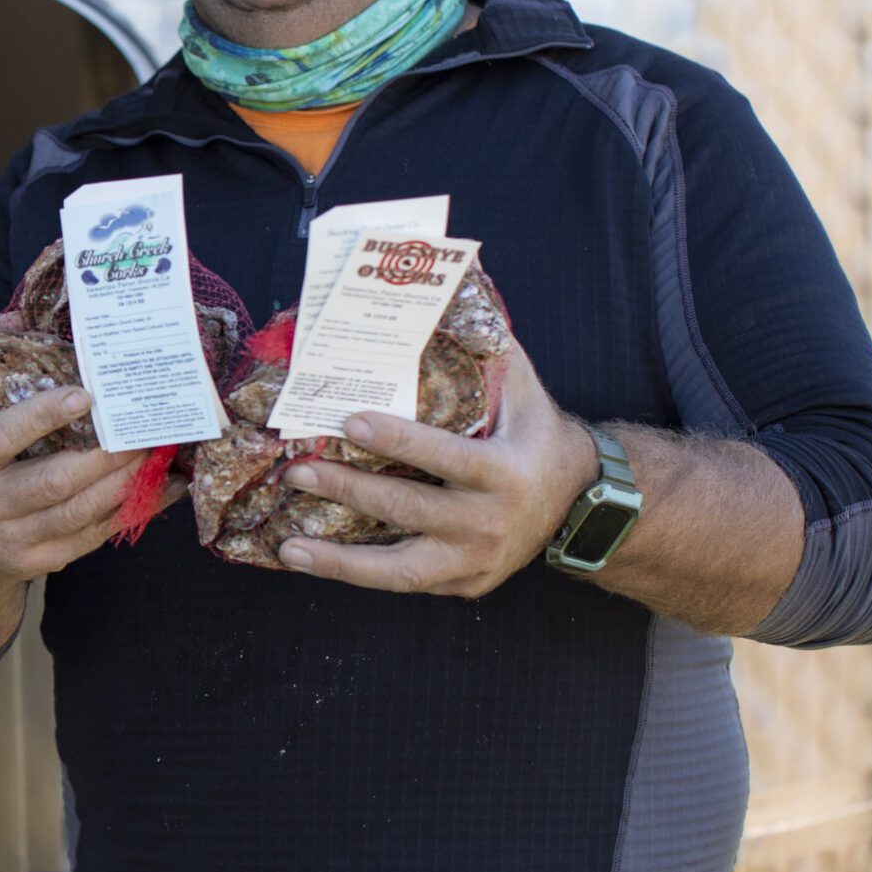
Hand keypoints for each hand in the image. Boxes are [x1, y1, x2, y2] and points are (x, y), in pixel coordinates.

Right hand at [0, 310, 159, 580]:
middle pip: (51, 482)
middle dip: (106, 456)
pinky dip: (133, 511)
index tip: (86, 395)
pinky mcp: (35, 562)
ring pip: (78, 514)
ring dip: (126, 482)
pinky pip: (92, 537)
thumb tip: (10, 314)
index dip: (42, 418)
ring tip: (159, 452)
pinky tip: (165, 487)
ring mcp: (6, 540)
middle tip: (145, 426)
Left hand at [272, 338, 598, 595]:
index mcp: (504, 474)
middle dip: (347, 489)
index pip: (443, 457)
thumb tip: (458, 286)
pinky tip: (313, 560)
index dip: (397, 441)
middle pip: (407, 509)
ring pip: (398, 570)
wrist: (582, 508)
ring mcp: (474, 562)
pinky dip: (355, 574)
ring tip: (289, 547)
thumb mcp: (526, 395)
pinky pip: (402, 582)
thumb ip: (491, 351)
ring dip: (338, 561)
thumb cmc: (540, 440)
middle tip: (297, 470)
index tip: (351, 423)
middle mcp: (488, 523)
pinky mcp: (461, 585)